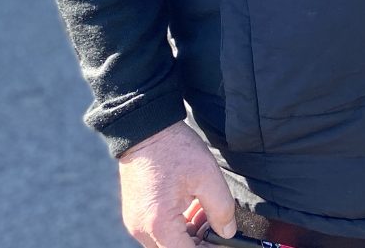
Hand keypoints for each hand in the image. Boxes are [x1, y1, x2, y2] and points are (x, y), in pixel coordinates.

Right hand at [118, 120, 236, 247]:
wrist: (145, 129)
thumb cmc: (174, 149)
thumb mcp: (207, 176)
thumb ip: (221, 209)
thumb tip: (228, 232)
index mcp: (158, 224)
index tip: (224, 242)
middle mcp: (142, 229)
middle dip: (200, 243)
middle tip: (218, 226)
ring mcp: (136, 222)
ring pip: (168, 242)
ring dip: (190, 234)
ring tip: (208, 212)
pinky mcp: (137, 214)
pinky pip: (160, 230)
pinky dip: (179, 225)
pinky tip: (194, 207)